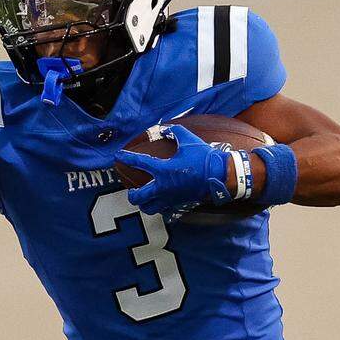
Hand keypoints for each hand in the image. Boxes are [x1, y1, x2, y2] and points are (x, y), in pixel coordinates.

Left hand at [114, 124, 232, 216]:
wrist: (221, 176)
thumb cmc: (204, 158)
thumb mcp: (188, 140)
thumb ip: (174, 132)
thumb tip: (164, 130)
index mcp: (163, 170)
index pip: (139, 162)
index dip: (127, 157)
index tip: (118, 155)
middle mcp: (163, 186)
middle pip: (138, 197)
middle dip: (131, 194)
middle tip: (131, 190)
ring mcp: (170, 197)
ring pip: (149, 208)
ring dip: (143, 204)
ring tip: (143, 199)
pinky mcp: (179, 203)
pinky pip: (162, 209)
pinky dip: (157, 206)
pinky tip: (158, 201)